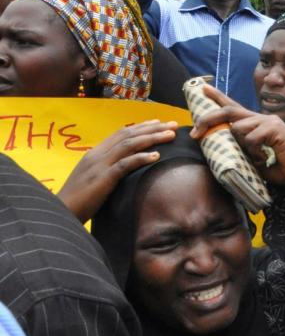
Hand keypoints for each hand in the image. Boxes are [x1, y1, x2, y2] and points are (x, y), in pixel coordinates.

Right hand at [58, 120, 178, 221]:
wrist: (60, 213)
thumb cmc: (78, 200)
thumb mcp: (92, 178)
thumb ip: (106, 169)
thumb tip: (125, 167)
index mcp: (94, 153)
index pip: (121, 133)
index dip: (141, 126)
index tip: (159, 122)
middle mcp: (97, 155)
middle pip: (128, 134)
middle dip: (153, 128)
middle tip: (174, 125)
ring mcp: (99, 165)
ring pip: (129, 144)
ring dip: (152, 138)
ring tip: (171, 135)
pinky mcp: (102, 178)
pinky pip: (125, 164)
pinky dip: (141, 158)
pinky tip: (156, 156)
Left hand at [191, 85, 284, 184]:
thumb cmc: (277, 165)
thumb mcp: (251, 156)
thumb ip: (238, 147)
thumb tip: (220, 142)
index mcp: (254, 123)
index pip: (233, 107)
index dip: (218, 97)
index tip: (203, 88)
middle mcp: (260, 118)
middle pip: (229, 111)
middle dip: (208, 119)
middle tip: (195, 133)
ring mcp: (268, 121)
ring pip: (238, 128)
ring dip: (242, 147)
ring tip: (257, 157)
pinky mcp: (274, 127)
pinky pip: (251, 138)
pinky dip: (254, 152)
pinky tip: (265, 158)